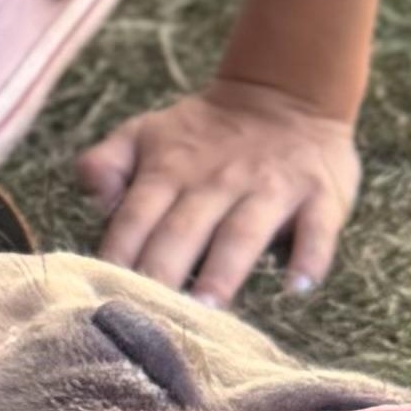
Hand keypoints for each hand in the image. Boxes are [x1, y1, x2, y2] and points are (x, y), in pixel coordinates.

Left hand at [75, 79, 362, 306]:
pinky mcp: (318, 194)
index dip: (118, 254)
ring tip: (210, 309)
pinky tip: (298, 287)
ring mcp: (269, 188)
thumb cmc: (203, 133)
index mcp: (169, 170)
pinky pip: (316, 229)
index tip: (105, 295)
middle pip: (183, 231)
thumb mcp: (145, 133)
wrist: (284, 92)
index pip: (136, 217)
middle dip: (165, 271)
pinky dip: (309, 257)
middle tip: (152, 318)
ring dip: (225, 270)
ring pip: (243, 233)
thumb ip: (105, 163)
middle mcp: (216, 181)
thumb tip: (93, 200)